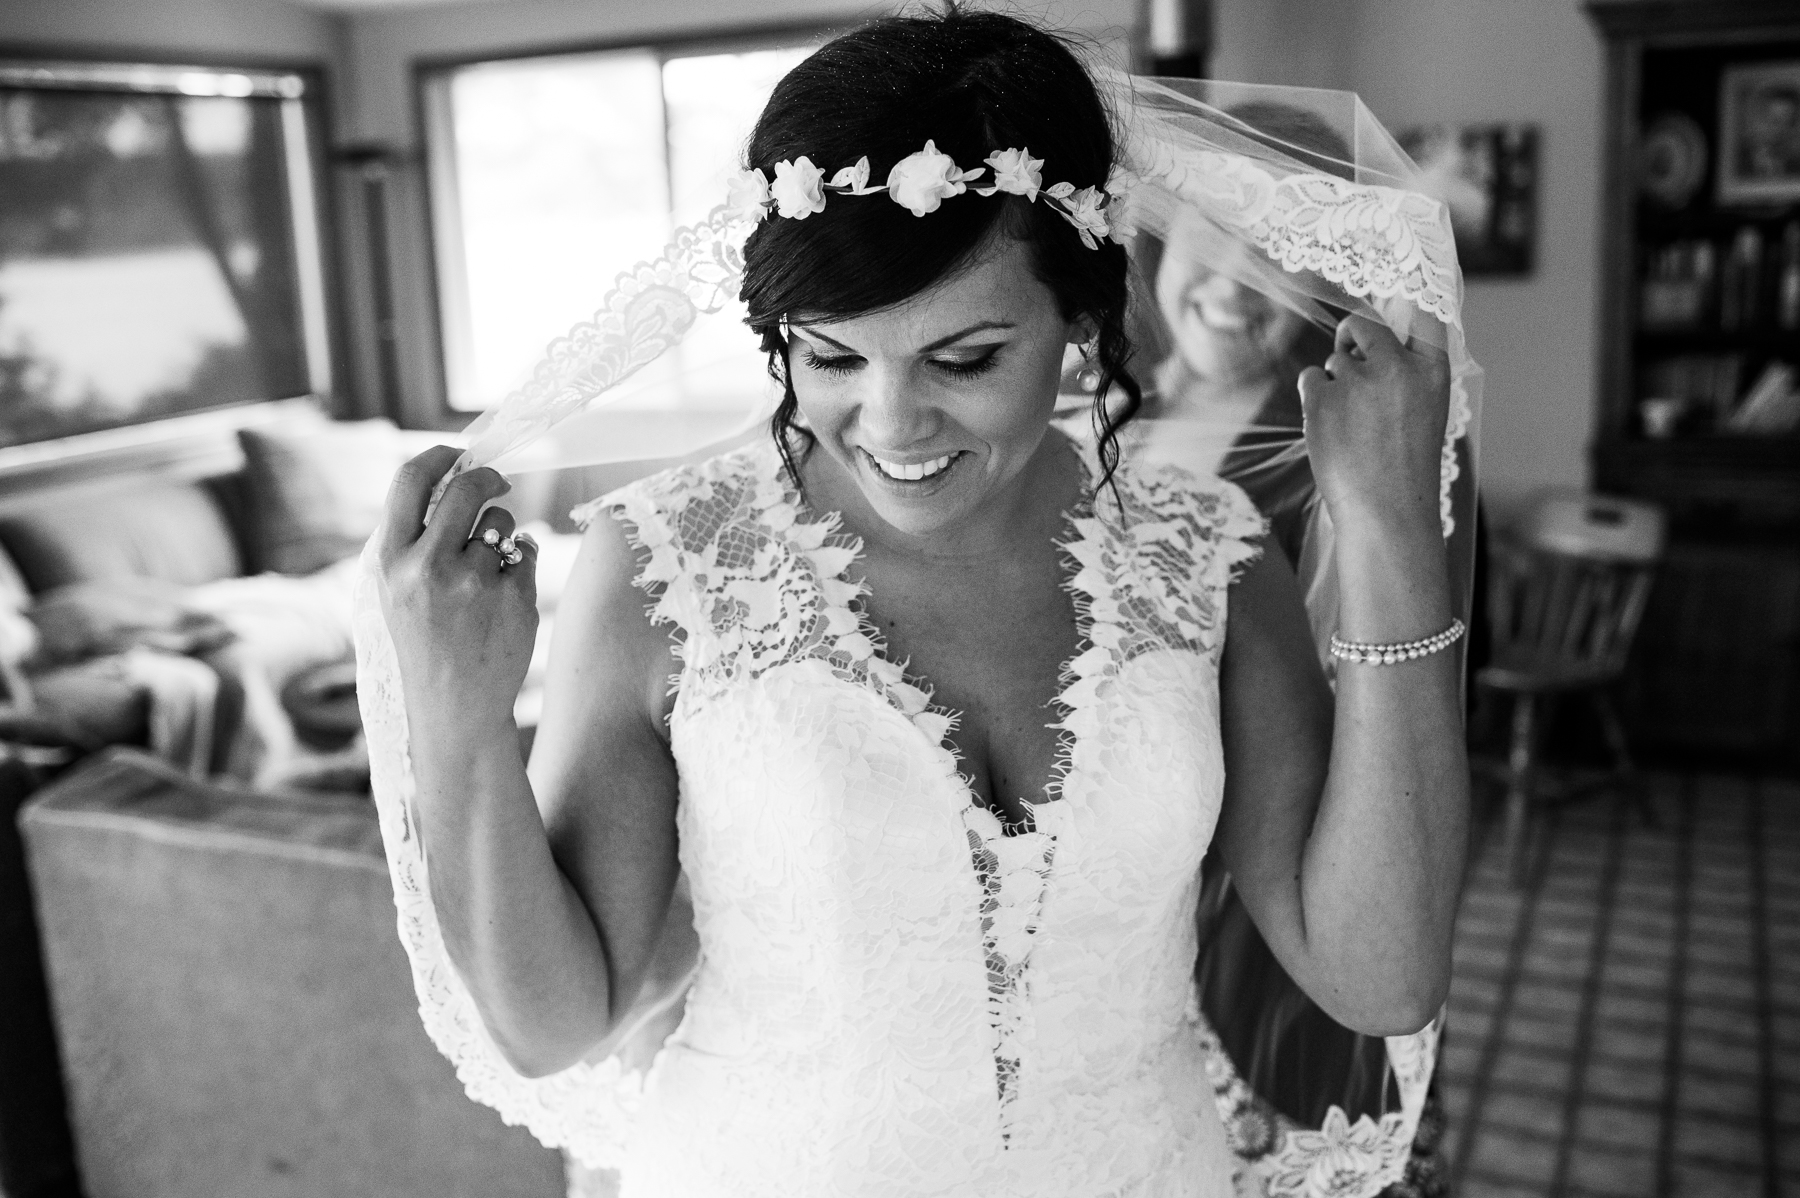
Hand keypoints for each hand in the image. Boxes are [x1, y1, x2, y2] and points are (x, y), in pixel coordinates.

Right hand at [372, 446, 539, 742]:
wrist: (453, 709)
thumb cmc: (424, 643)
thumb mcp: (395, 590)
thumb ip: (413, 537)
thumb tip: (451, 474)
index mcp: (390, 561)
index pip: (410, 480)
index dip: (439, 455)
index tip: (458, 453)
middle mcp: (427, 566)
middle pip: (467, 488)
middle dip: (487, 478)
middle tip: (498, 484)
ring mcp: (473, 582)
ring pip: (502, 522)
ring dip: (501, 534)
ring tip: (485, 574)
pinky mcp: (513, 597)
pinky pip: (524, 552)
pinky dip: (518, 566)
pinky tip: (500, 601)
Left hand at [1297, 314, 1451, 537]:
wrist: (1385, 510)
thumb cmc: (1405, 467)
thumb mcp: (1424, 413)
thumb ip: (1406, 375)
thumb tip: (1370, 342)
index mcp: (1432, 372)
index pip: (1424, 316)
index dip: (1406, 298)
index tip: (1395, 287)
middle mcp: (1397, 368)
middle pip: (1363, 324)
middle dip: (1350, 334)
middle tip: (1346, 350)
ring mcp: (1358, 380)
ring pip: (1334, 360)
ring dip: (1334, 382)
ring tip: (1351, 423)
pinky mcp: (1323, 396)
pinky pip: (1310, 378)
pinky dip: (1314, 397)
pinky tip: (1330, 427)